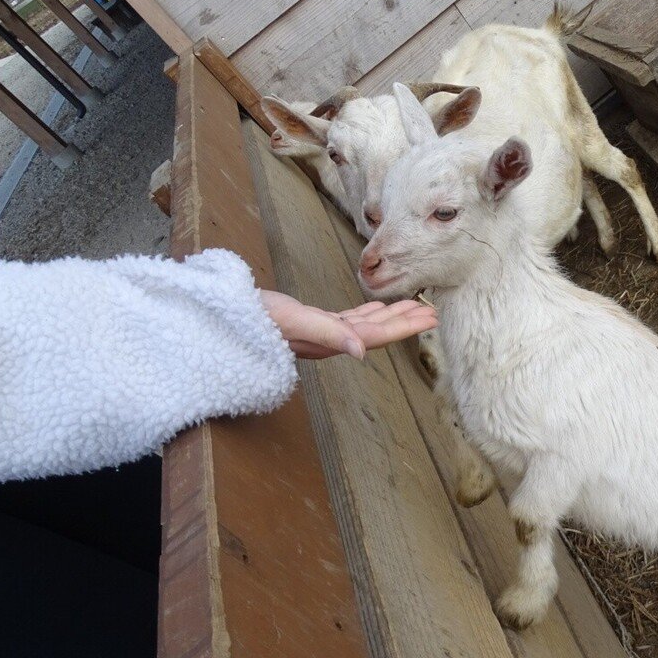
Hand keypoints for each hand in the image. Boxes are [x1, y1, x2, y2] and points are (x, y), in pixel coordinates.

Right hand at [260, 290, 437, 359]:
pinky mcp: (310, 323)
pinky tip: (375, 307)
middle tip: (433, 314)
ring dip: (389, 316)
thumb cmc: (256, 319)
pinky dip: (365, 312)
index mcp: (330, 340)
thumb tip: (362, 351)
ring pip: (364, 324)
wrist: (224, 319)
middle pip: (377, 331)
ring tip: (413, 307)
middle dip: (405, 322)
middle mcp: (330, 340)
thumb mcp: (293, 322)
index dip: (405, 328)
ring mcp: (321, 332)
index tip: (431, 320)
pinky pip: (347, 319)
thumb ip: (328, 334)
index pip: (376, 336)